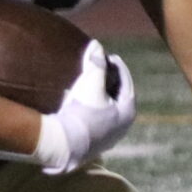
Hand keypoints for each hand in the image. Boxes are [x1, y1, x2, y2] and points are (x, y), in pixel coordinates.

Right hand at [34, 41, 135, 173]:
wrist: (63, 144)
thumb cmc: (81, 112)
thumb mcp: (91, 83)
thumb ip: (96, 63)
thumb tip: (97, 45)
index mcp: (128, 112)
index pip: (126, 83)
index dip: (118, 67)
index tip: (110, 57)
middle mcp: (122, 127)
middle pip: (118, 97)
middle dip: (110, 82)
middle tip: (101, 69)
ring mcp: (108, 138)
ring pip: (107, 111)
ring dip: (100, 97)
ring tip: (90, 85)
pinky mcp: (93, 145)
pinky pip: (96, 122)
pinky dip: (92, 110)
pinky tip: (81, 105)